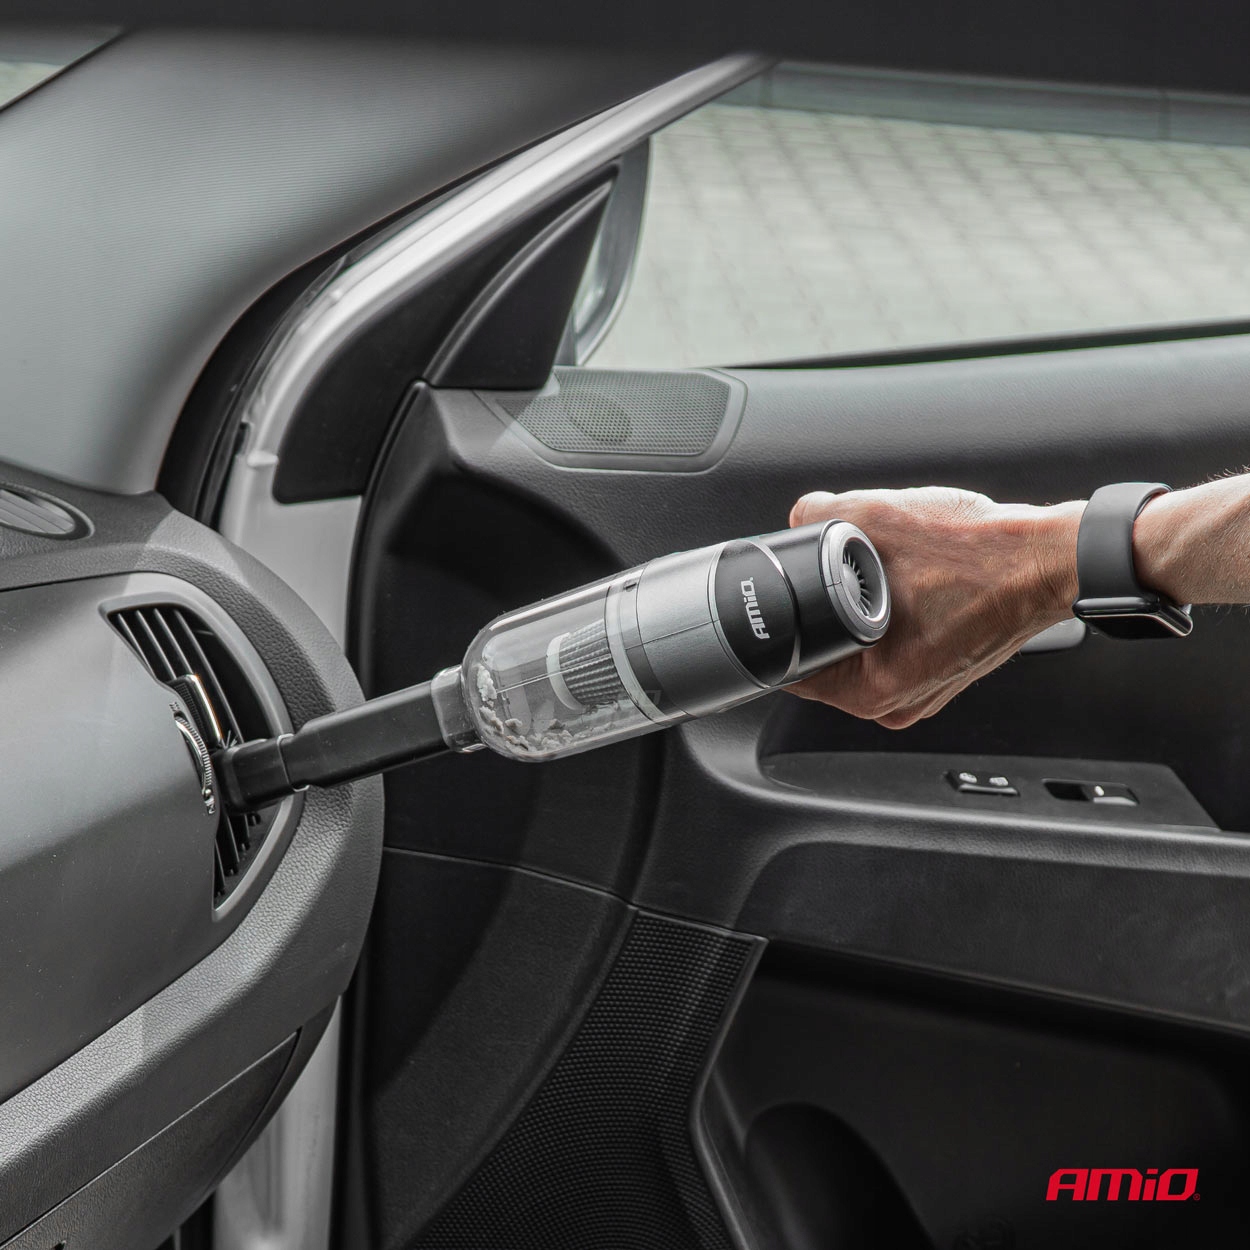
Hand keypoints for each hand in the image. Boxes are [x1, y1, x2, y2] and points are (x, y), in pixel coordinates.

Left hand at [789, 487, 1084, 727]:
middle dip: (827, 610)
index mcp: (873, 690)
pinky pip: (894, 643)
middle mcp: (896, 703)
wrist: (1049, 559)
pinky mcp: (940, 672)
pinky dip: (893, 613)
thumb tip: (799, 519)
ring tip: (893, 573)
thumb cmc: (982, 555)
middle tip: (851, 569)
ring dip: (862, 609)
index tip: (792, 590)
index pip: (793, 667)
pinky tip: (912, 583)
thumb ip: (818, 516)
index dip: (785, 621)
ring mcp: (922, 691)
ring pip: (862, 647)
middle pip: (826, 656)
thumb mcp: (878, 517)